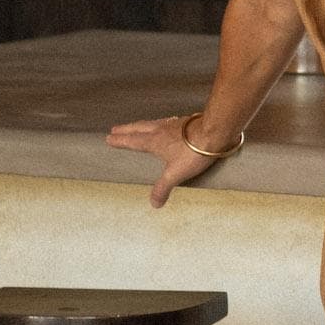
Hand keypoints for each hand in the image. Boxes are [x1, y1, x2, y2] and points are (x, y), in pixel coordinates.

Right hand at [107, 115, 221, 209]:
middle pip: (139, 128)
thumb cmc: (194, 151)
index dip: (120, 140)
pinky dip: (161, 122)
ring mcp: (174, 124)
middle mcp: (161, 130)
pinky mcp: (187, 122)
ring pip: (153, 122)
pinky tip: (167, 124)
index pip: (133, 141)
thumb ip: (163, 188)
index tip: (109, 138)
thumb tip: (154, 203)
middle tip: (115, 128)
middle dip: (126, 129)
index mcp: (154, 141)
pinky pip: (168, 121)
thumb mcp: (175, 174)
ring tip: (137, 126)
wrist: (215, 132)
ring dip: (142, 124)